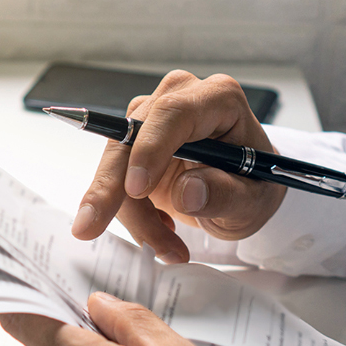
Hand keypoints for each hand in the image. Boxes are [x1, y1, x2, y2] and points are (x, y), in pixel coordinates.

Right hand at [70, 70, 286, 262]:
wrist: (245, 190)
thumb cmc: (254, 185)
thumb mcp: (253, 200)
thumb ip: (225, 195)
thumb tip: (187, 193)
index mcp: (218, 99)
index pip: (173, 113)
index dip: (149, 148)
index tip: (135, 189)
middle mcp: (180, 100)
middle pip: (131, 137)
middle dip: (111, 188)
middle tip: (90, 226)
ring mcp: (153, 121)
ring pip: (118, 164)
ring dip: (133, 214)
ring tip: (168, 247)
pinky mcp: (135, 145)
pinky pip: (117, 180)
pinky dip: (132, 214)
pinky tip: (161, 231)